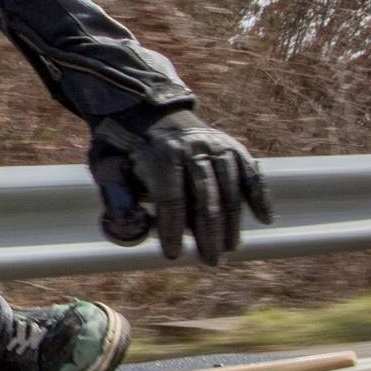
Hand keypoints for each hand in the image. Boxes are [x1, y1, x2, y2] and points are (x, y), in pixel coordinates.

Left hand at [89, 107, 273, 264]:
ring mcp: (214, 145)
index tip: (173, 255)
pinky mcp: (230, 145)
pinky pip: (249, 171)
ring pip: (230, 187)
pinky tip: (265, 218)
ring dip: (232, 222)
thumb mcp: (105, 165)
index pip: (171, 199)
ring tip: (229, 248)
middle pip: (205, 197)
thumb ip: (117, 198)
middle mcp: (192, 147)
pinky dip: (259, 194)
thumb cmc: (123, 146)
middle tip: (210, 261)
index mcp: (160, 154)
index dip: (172, 229)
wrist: (143, 109)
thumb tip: (137, 230)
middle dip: (208, 234)